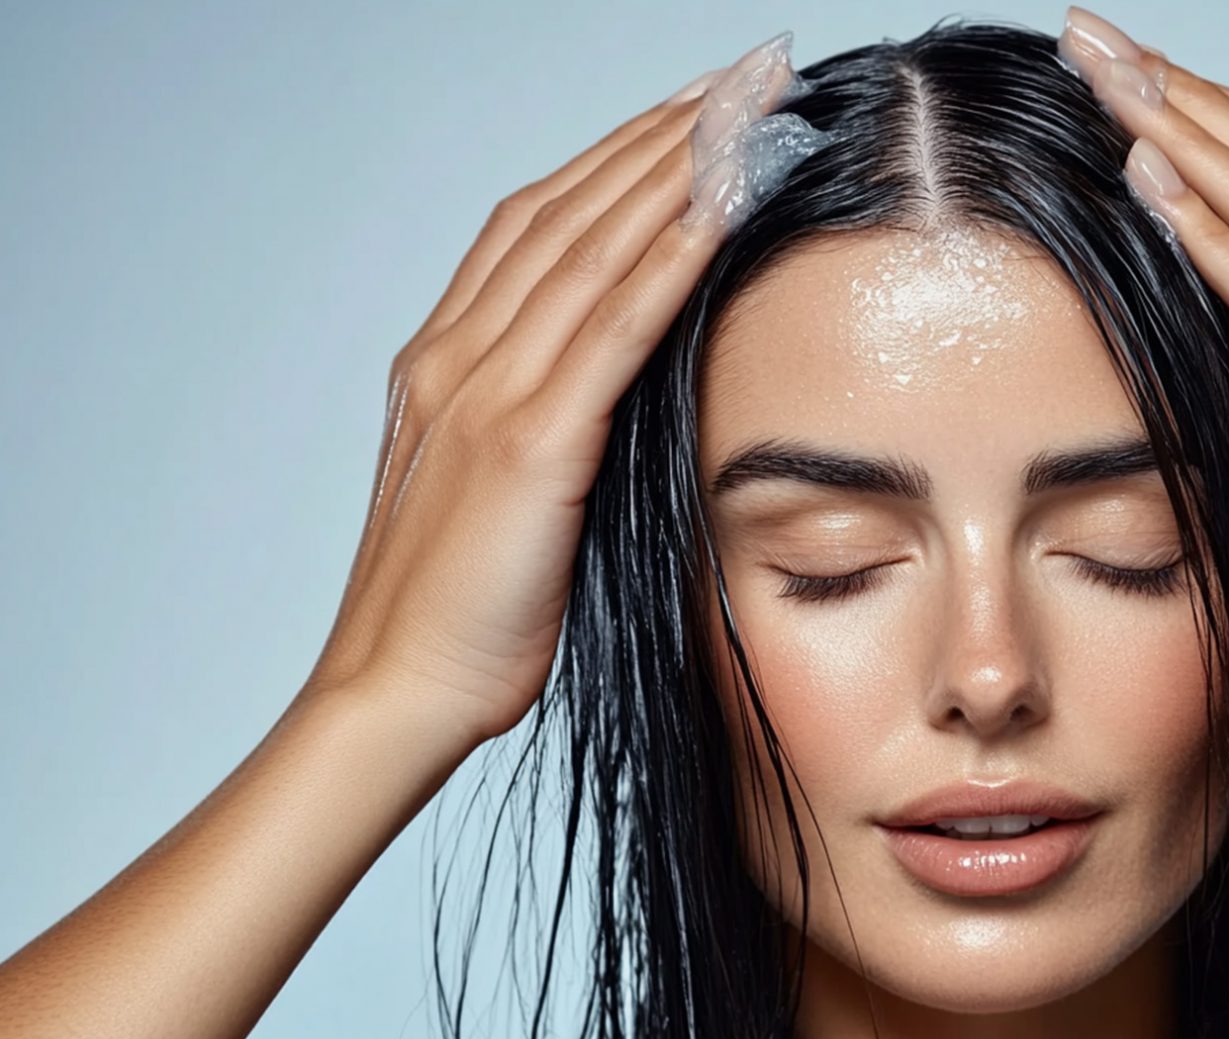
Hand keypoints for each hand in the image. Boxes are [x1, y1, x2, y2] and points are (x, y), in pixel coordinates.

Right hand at [301, 42, 799, 746]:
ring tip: (749, 104)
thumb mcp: (503, 495)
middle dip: (659, 132)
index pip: (539, 224)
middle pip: (569, 208)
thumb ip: (544, 425)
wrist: (397, 692)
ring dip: (676, 166)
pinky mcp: (529, 445)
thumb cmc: (461, 613)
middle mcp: (459, 355)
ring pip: (591, 246)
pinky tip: (723, 203)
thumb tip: (619, 393)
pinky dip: (670, 254)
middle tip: (742, 74)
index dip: (617, 157)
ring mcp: (487, 393)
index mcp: (445, 362)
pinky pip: (613, 328)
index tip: (691, 110)